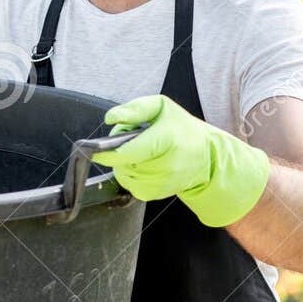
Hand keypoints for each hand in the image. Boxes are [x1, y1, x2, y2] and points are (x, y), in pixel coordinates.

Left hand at [92, 94, 269, 226]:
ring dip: (124, 164)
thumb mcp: (161, 107)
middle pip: (124, 164)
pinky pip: (131, 186)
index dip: (109, 152)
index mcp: (167, 139)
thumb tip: (110, 118)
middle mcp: (167, 165)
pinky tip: (141, 165)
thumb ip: (135, 109)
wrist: (206, 156)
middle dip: (119, 152)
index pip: (129, 152)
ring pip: (125, 176)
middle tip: (131, 141)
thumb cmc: (181, 129)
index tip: (97, 148)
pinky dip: (130, 176)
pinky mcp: (156, 194)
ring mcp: (162, 183)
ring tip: (139, 152)